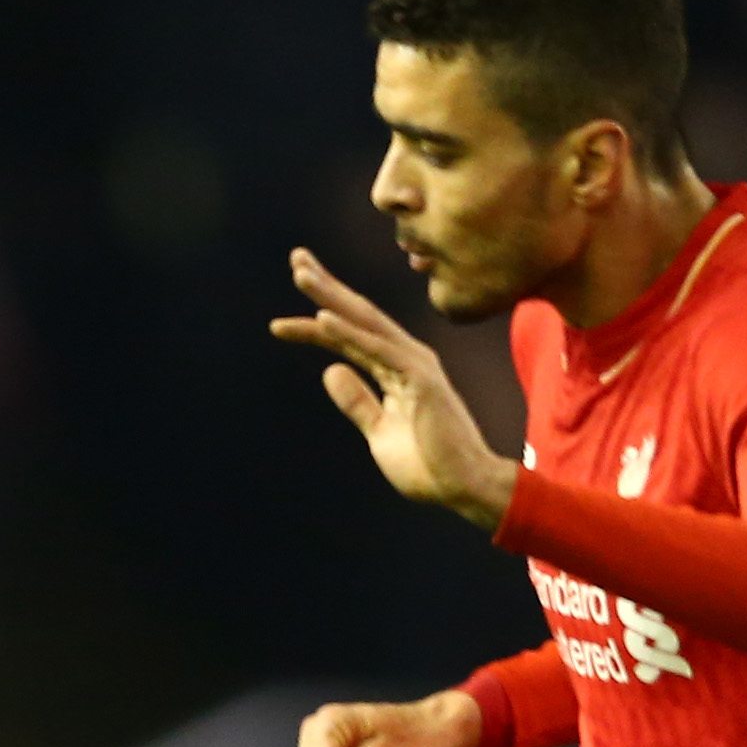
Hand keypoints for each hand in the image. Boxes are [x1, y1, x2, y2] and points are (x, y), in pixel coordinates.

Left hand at [268, 248, 520, 530]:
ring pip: (365, 322)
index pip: (351, 335)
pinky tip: (322, 318)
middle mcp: (406, 357)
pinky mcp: (419, 379)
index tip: (282, 319)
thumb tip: (329, 371)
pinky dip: (349, 333)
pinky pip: (376, 351)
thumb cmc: (428, 464)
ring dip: (332, 297)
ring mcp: (414, 364)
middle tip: (296, 259)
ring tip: (301, 275)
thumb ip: (357, 401)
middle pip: (358, 314)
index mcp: (397, 367)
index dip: (319, 317)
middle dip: (326, 286)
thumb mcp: (379, 431)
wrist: (463, 487)